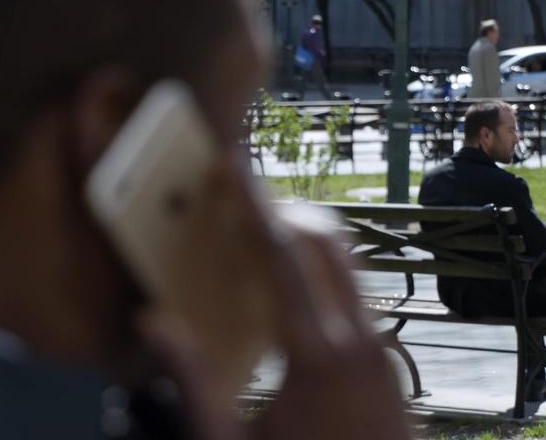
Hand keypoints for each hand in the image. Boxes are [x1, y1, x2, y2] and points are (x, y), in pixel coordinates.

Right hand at [140, 154, 409, 439]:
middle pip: (327, 245)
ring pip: (351, 272)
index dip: (252, 205)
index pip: (281, 257)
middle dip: (287, 214)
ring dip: (312, 247)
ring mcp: (384, 356)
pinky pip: (362, 305)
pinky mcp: (393, 371)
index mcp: (315, 355)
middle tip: (245, 203)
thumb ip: (192, 378)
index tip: (234, 167)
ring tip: (267, 246)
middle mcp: (359, 343)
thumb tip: (153, 322)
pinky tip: (300, 304)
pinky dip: (331, 284)